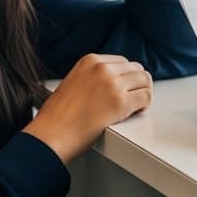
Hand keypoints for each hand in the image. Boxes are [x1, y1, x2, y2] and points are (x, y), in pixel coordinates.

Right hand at [23, 53, 152, 162]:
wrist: (50, 135)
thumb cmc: (57, 117)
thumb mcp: (73, 82)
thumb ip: (92, 77)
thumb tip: (111, 82)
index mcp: (90, 61)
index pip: (123, 62)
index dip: (126, 77)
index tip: (126, 87)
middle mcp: (103, 68)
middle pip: (136, 69)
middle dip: (137, 84)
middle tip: (134, 98)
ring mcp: (113, 84)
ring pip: (145, 81)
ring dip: (143, 93)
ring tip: (136, 106)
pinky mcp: (120, 102)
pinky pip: (146, 98)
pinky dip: (144, 106)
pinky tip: (135, 112)